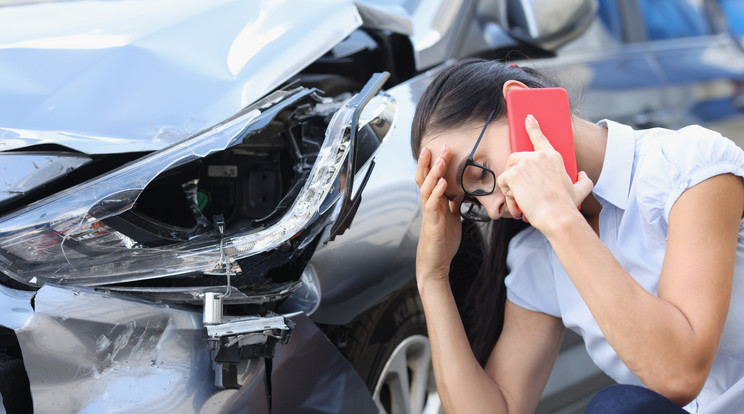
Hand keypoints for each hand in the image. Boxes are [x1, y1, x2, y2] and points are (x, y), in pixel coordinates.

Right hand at [414, 145, 462, 284]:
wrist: (435, 265)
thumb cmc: (442, 243)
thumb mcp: (451, 219)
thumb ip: (453, 204)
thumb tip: (461, 192)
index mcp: (433, 203)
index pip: (429, 178)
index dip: (432, 163)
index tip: (439, 148)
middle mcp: (428, 206)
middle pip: (424, 178)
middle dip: (431, 161)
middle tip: (440, 146)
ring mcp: (429, 214)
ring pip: (426, 188)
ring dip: (434, 172)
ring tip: (441, 159)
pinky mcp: (432, 224)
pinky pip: (432, 205)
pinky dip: (437, 192)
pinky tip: (442, 183)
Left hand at [497, 114, 592, 229]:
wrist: (557, 216)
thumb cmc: (567, 205)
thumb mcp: (581, 190)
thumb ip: (584, 180)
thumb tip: (584, 175)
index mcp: (554, 157)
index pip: (540, 137)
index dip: (532, 126)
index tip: (528, 118)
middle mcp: (539, 156)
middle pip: (516, 157)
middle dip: (515, 173)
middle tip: (522, 189)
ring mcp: (526, 163)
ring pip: (508, 169)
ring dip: (510, 183)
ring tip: (521, 197)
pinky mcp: (514, 173)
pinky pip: (503, 180)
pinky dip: (507, 192)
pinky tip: (516, 200)